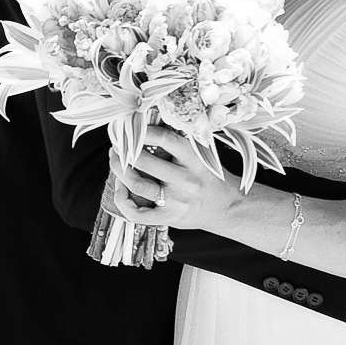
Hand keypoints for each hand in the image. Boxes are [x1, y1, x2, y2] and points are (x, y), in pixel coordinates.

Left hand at [105, 131, 238, 232]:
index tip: (132, 126)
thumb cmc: (211, 177)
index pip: (165, 139)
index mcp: (195, 160)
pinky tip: (121, 189)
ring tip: (116, 162)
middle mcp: (185, 181)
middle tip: (117, 145)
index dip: (144, 130)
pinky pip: (137, 213)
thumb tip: (147, 125)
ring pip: (137, 185)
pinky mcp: (168, 218)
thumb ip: (178, 144)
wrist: (229, 208)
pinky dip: (122, 201)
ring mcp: (176, 202)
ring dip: (119, 171)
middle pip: (143, 162)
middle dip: (123, 151)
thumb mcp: (202, 155)